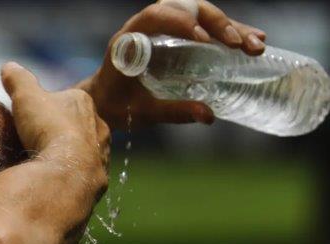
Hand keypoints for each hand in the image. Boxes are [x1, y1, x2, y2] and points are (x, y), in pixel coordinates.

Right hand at [1, 61, 109, 179]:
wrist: (68, 169)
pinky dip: (74, 174)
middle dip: (64, 131)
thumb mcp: (26, 97)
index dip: (52, 106)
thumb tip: (8, 66)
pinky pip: (86, 173)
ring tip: (51, 162)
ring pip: (86, 150)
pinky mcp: (101, 178)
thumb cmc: (48, 127)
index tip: (38, 116)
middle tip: (42, 140)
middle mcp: (100, 126)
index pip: (68, 99)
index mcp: (84, 102)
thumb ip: (18, 80)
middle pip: (79, 125)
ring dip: (71, 154)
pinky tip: (60, 178)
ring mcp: (103, 153)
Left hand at [79, 0, 267, 128]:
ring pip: (203, 17)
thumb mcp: (142, 111)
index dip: (181, 23)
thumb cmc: (116, 106)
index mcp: (130, 37)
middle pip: (189, 10)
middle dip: (219, 25)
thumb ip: (172, 111)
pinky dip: (228, 34)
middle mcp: (149, 26)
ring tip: (257, 45)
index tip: (203, 41)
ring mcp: (167, 30)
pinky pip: (206, 29)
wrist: (103, 103)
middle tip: (242, 46)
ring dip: (231, 28)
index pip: (157, 16)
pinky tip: (252, 42)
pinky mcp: (179, 39)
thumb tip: (209, 116)